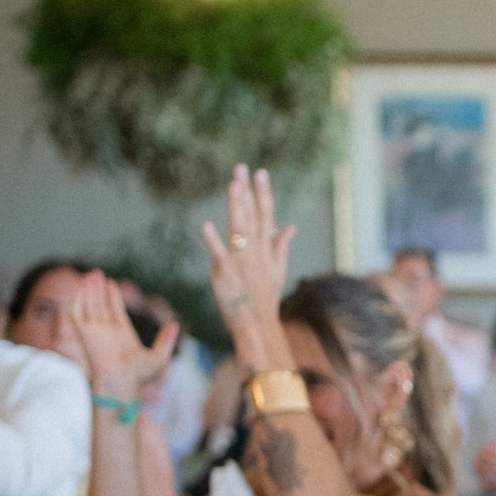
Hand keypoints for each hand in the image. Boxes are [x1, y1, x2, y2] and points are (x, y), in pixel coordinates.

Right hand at [65, 271, 176, 400]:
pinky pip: (77, 313)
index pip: (114, 311)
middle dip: (98, 289)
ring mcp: (94, 332)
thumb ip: (166, 340)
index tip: (112, 283)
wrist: (121, 381)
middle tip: (97, 273)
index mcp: (122, 335)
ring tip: (92, 275)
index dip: (112, 296)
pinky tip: (83, 287)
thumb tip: (175, 325)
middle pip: (100, 305)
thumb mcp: (159, 357)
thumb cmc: (139, 375)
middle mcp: (106, 332)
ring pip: (89, 305)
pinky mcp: (84, 333)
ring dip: (89, 290)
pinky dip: (78, 300)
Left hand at [198, 165, 295, 369]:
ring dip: (235, 207)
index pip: (266, 216)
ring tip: (232, 185)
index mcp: (266, 250)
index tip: (260, 172)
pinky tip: (205, 225)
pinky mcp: (224, 273)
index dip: (263, 194)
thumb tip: (290, 225)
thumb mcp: (277, 270)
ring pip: (239, 229)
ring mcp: (241, 262)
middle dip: (247, 192)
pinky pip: (219, 254)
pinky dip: (213, 240)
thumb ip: (281, 245)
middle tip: (241, 169)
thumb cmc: (264, 299)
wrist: (257, 326)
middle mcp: (255, 252)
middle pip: (252, 217)